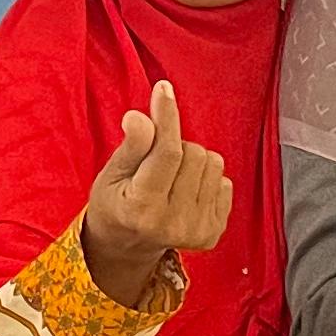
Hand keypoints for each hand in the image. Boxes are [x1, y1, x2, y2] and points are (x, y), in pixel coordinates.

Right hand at [78, 81, 233, 307]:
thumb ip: (131, 147)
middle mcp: (172, 224)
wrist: (127, 246)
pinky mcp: (213, 232)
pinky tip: (185, 193)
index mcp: (142, 208)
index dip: (167, 115)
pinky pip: (224, 180)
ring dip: (192, 161)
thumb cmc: (116, 204)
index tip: (164, 89)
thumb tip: (141, 117)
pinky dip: (205, 178)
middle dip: (175, 145)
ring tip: (170, 178)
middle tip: (155, 163)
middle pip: (193, 152)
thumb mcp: (111, 175)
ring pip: (212, 163)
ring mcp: (196, 231)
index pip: (167, 151)